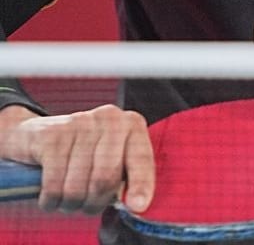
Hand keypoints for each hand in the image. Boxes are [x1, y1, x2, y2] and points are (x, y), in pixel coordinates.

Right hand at [0, 104, 154, 212]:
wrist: (40, 134)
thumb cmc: (84, 153)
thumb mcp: (112, 159)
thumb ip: (126, 178)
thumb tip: (134, 205)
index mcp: (133, 125)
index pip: (141, 159)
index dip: (141, 185)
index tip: (138, 206)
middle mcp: (111, 119)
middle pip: (106, 178)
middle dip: (94, 202)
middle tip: (87, 206)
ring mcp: (81, 123)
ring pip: (77, 186)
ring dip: (70, 203)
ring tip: (68, 199)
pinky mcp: (53, 134)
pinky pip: (54, 183)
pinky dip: (51, 199)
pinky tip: (50, 197)